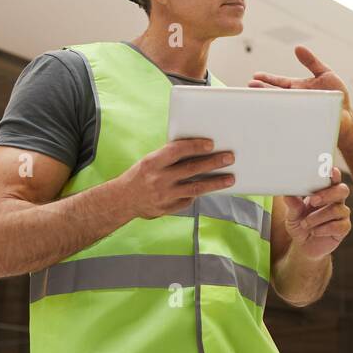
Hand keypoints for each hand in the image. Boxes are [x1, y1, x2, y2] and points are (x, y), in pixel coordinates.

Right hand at [117, 138, 235, 219]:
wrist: (122, 200)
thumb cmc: (141, 175)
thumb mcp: (150, 161)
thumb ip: (170, 158)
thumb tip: (198, 150)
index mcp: (152, 162)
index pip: (177, 151)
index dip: (195, 146)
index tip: (211, 144)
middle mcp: (158, 179)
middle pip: (192, 169)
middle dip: (213, 162)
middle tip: (230, 158)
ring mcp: (163, 196)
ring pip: (196, 188)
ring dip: (216, 183)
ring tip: (230, 178)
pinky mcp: (167, 209)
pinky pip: (188, 200)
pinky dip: (197, 194)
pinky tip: (207, 189)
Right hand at [251, 46, 352, 132]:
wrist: (345, 116)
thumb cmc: (335, 96)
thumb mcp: (325, 74)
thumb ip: (312, 62)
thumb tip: (298, 47)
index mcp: (297, 88)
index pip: (279, 83)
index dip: (267, 79)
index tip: (255, 76)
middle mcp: (294, 100)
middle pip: (275, 94)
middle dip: (262, 90)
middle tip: (250, 86)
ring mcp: (297, 112)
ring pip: (279, 107)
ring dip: (268, 103)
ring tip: (256, 100)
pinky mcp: (302, 122)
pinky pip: (289, 120)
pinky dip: (280, 117)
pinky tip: (272, 115)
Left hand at [281, 165, 350, 259]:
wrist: (304, 246)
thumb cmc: (300, 224)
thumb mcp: (292, 215)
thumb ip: (292, 205)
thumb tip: (287, 194)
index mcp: (325, 192)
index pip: (333, 180)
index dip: (334, 174)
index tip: (331, 170)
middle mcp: (336, 201)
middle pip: (342, 190)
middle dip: (328, 194)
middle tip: (313, 201)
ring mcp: (341, 215)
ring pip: (337, 210)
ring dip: (318, 217)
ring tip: (305, 224)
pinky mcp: (343, 229)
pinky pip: (339, 226)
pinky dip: (324, 229)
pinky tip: (315, 232)